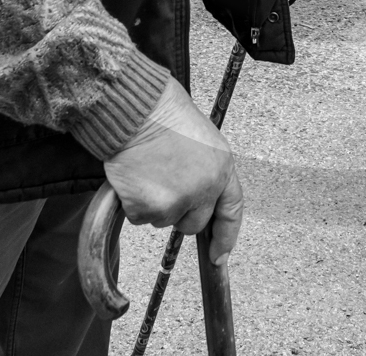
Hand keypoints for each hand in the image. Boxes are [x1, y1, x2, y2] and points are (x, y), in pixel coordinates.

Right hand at [103, 77, 241, 264]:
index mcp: (222, 168)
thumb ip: (206, 170)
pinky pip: (139, 217)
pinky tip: (136, 176)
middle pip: (193, 223)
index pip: (231, 210)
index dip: (225, 236)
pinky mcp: (150, 208)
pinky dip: (133, 203)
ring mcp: (177, 201)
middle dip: (179, 212)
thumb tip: (200, 198)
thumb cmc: (164, 114)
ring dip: (155, 203)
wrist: (136, 110)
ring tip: (150, 169)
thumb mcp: (202, 140)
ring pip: (164, 219)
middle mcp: (204, 188)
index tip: (218, 255)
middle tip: (164, 184)